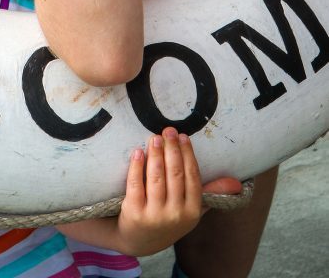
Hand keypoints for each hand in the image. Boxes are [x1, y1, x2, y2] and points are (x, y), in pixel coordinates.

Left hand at [115, 128, 241, 256]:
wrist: (139, 241)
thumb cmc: (168, 219)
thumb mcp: (192, 211)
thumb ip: (210, 193)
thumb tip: (237, 183)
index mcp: (192, 212)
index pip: (192, 177)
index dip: (188, 155)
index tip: (183, 136)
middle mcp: (175, 214)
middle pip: (175, 174)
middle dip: (172, 149)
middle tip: (168, 130)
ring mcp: (154, 215)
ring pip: (156, 177)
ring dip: (156, 154)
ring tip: (155, 138)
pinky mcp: (134, 213)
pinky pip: (136, 184)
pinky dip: (136, 166)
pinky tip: (137, 152)